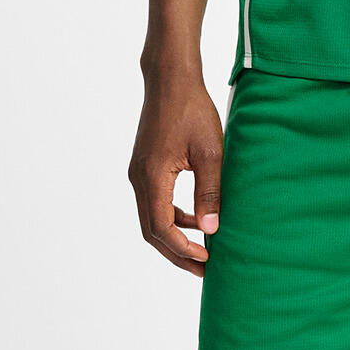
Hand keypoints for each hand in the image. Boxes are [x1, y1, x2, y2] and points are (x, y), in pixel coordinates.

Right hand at [129, 68, 224, 275]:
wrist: (171, 80)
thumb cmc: (193, 111)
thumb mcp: (210, 153)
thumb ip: (210, 193)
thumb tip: (211, 230)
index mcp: (152, 177)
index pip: (161, 228)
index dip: (183, 249)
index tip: (207, 259)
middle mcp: (139, 178)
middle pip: (151, 230)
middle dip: (177, 252)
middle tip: (203, 269)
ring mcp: (139, 173)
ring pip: (151, 218)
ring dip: (174, 236)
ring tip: (202, 249)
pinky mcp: (145, 166)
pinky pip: (154, 202)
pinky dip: (172, 216)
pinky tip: (195, 218)